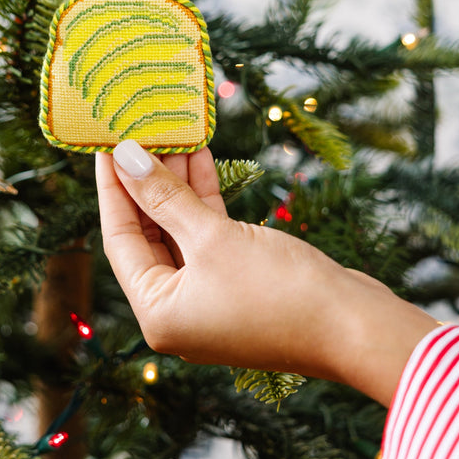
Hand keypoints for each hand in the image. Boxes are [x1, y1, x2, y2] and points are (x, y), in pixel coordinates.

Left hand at [96, 140, 436, 405]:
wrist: (354, 325)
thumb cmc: (279, 290)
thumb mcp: (212, 237)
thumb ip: (165, 197)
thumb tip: (126, 158)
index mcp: (158, 312)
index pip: (119, 239)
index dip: (113, 188)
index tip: (104, 145)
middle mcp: (178, 309)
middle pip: (149, 233)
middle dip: (146, 181)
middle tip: (138, 132)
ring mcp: (210, 296)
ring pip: (180, 229)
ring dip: (176, 184)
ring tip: (169, 134)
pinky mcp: (239, 281)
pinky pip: (209, 233)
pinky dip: (205, 199)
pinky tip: (201, 158)